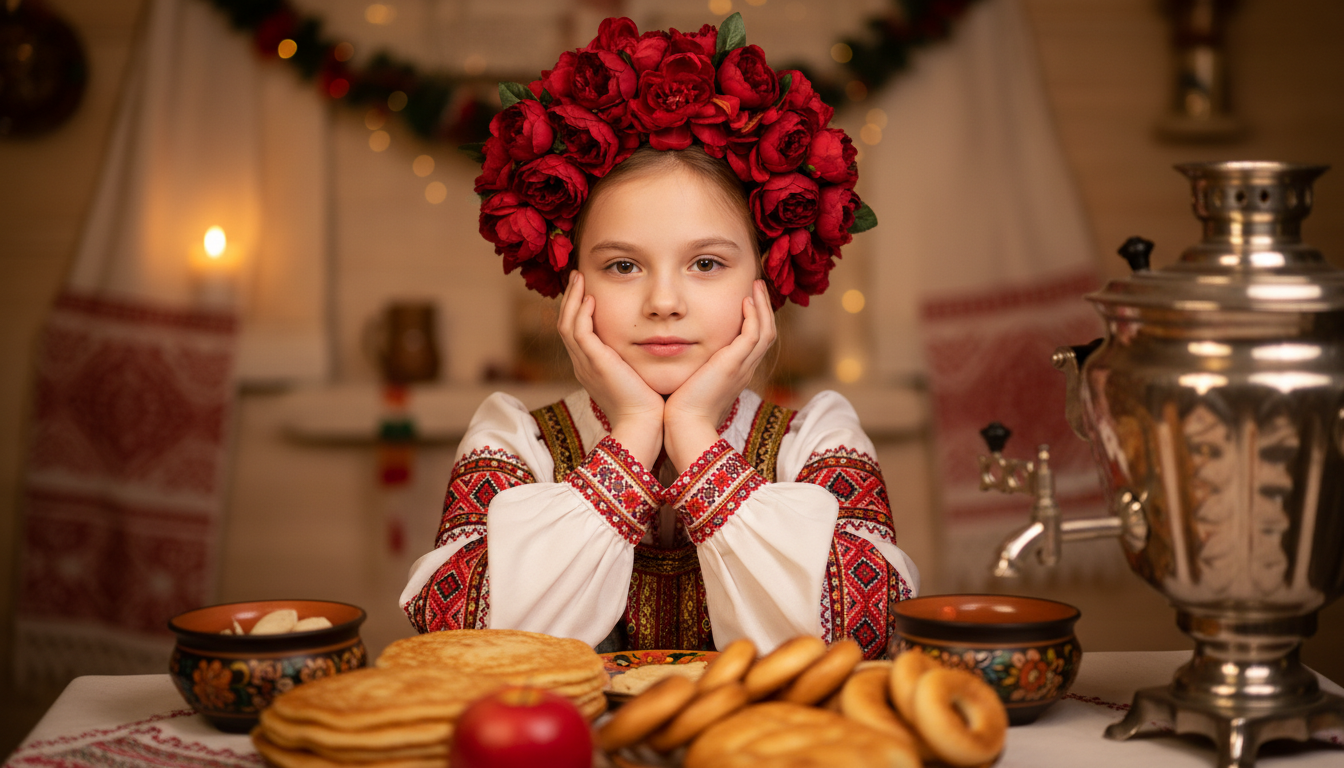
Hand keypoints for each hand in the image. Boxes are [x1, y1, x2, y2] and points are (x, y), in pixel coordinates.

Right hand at [557, 271, 664, 467]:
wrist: (643, 426)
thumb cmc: (647, 407)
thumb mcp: (638, 378)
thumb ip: (636, 362)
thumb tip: (650, 348)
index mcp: (591, 368)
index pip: (577, 333)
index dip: (578, 310)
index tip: (587, 291)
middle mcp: (583, 365)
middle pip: (566, 325)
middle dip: (571, 299)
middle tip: (577, 277)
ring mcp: (586, 364)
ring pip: (567, 325)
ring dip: (573, 299)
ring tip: (579, 278)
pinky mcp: (594, 363)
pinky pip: (580, 332)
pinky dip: (582, 313)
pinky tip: (591, 298)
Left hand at [663, 280, 776, 470]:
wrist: (684, 427)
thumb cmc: (681, 411)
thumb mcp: (690, 384)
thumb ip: (692, 369)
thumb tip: (677, 357)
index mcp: (735, 375)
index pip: (753, 342)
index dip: (754, 320)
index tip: (747, 300)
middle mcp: (744, 370)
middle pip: (766, 334)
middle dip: (764, 308)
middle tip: (757, 286)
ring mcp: (742, 368)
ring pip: (765, 331)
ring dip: (762, 307)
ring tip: (756, 286)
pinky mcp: (734, 365)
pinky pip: (753, 335)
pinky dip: (754, 316)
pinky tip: (746, 300)